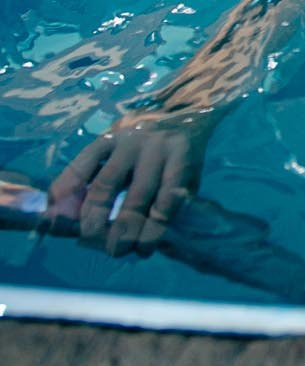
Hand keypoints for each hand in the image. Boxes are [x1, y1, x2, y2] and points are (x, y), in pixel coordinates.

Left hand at [48, 116, 203, 256]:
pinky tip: (148, 243)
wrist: (189, 114)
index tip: (54, 222)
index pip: (81, 166)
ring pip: (138, 197)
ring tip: (121, 251)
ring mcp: (159, 151)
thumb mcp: (119, 151)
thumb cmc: (146, 145)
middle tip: (91, 241)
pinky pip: (167, 201)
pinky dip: (155, 227)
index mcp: (109, 139)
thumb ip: (94, 176)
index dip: (65, 194)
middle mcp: (131, 142)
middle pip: (106, 184)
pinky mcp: (184, 164)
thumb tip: (61, 214)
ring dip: (127, 230)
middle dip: (94, 219)